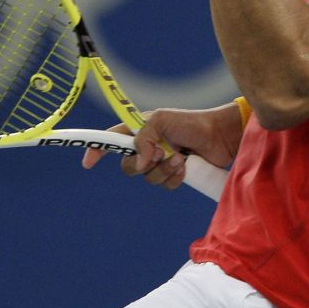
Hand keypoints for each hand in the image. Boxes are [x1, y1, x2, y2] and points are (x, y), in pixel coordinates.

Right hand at [81, 104, 244, 189]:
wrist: (220, 137)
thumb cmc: (191, 122)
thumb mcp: (162, 121)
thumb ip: (144, 139)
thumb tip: (140, 162)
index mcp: (139, 130)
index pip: (111, 140)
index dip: (97, 150)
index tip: (88, 164)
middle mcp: (147, 147)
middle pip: (128, 166)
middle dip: (143, 164)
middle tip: (161, 153)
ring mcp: (160, 162)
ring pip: (147, 178)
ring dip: (163, 170)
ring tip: (180, 158)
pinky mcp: (174, 174)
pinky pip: (164, 185)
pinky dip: (174, 178)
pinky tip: (186, 167)